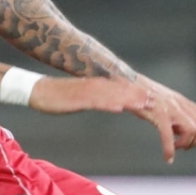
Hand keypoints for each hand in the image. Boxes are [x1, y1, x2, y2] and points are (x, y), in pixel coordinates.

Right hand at [27, 75, 146, 116]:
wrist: (38, 91)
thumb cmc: (61, 97)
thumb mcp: (85, 99)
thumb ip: (101, 100)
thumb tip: (116, 103)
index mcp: (98, 87)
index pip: (123, 90)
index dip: (139, 94)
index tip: (154, 98)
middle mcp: (95, 86)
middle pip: (122, 91)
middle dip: (140, 96)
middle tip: (157, 101)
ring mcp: (87, 92)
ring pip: (112, 96)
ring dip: (129, 99)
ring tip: (145, 103)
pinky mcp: (77, 99)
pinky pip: (95, 102)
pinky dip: (108, 104)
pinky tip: (119, 108)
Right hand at [127, 78, 195, 163]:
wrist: (126, 85)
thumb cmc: (140, 95)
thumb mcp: (161, 100)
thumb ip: (173, 111)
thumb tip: (179, 130)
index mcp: (179, 99)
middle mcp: (177, 103)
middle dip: (195, 140)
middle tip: (182, 147)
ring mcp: (169, 108)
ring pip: (190, 129)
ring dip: (185, 143)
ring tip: (175, 148)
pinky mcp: (158, 113)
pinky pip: (168, 135)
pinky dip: (170, 149)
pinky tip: (168, 158)